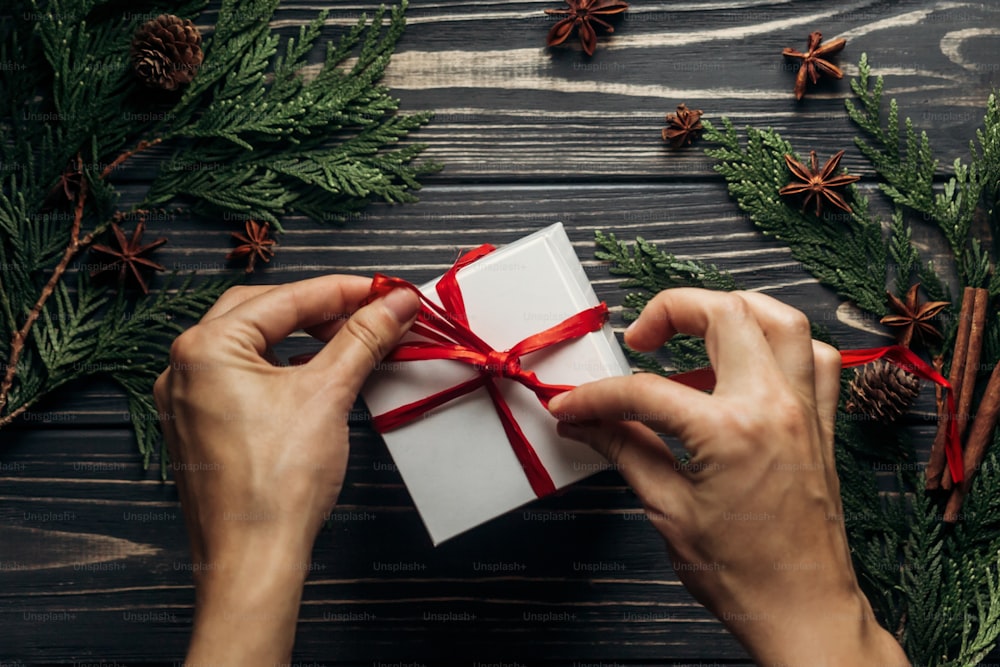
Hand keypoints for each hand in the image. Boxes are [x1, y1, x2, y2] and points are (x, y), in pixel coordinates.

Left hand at [153, 276, 418, 666]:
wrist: (254, 558)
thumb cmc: (277, 484)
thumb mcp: (329, 394)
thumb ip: (363, 338)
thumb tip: (395, 304)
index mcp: (205, 348)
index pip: (286, 299)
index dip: (344, 291)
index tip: (387, 291)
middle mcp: (186, 367)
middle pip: (262, 313)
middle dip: (319, 309)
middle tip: (370, 313)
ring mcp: (189, 400)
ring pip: (252, 346)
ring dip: (301, 338)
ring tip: (349, 343)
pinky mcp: (202, 427)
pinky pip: (244, 378)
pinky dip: (283, 369)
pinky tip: (316, 377)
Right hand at [547, 289, 908, 666]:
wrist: (802, 612)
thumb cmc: (742, 575)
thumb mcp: (668, 509)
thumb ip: (625, 450)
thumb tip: (585, 422)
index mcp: (730, 431)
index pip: (646, 390)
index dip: (597, 395)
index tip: (573, 406)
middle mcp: (774, 407)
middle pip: (725, 315)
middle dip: (672, 310)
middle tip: (640, 338)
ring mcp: (804, 411)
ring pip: (781, 320)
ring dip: (733, 311)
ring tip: (696, 332)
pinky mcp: (820, 425)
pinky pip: (815, 359)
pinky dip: (780, 344)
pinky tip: (748, 363)